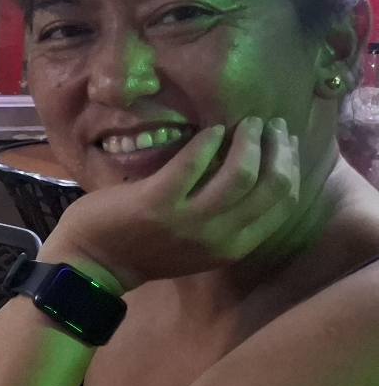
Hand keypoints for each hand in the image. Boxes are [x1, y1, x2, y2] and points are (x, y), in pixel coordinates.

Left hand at [45, 117, 301, 293]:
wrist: (94, 262)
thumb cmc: (146, 247)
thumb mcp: (199, 243)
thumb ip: (226, 217)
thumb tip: (252, 171)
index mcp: (234, 246)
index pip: (283, 204)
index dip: (291, 168)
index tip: (286, 144)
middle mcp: (219, 236)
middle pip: (273, 186)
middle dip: (279, 149)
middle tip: (271, 125)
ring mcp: (188, 219)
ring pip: (242, 172)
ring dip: (250, 140)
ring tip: (247, 122)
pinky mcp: (157, 201)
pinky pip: (194, 162)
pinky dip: (208, 140)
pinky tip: (211, 129)